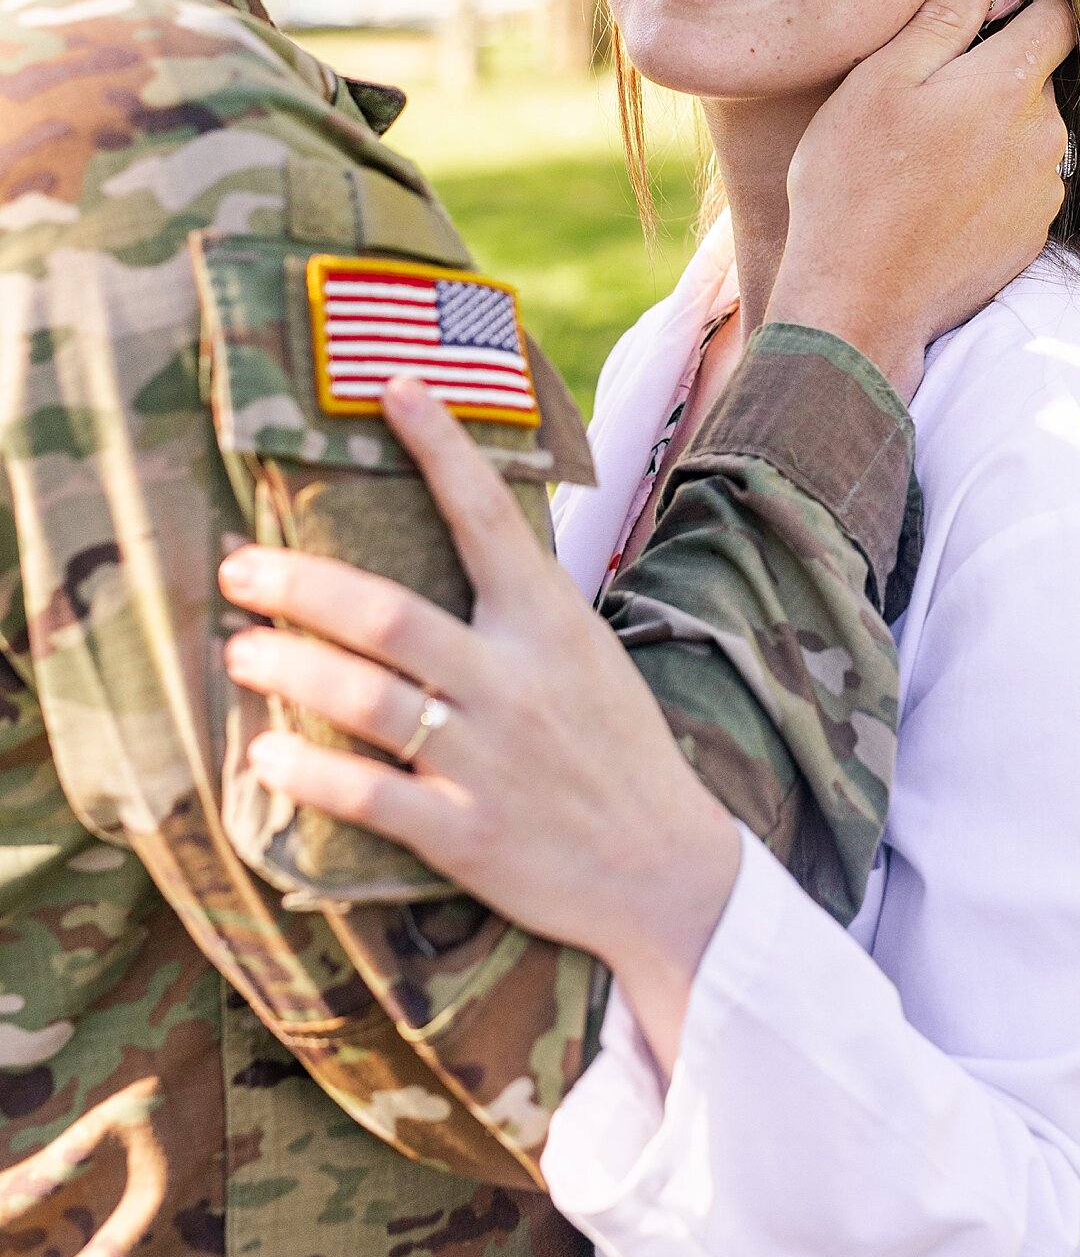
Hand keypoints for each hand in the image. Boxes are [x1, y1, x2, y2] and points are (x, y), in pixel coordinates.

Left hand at [219, 378, 740, 1072]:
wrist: (665, 869)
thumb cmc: (615, 745)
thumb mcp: (585, 651)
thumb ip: (521, 599)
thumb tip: (461, 524)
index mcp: (551, 621)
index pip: (486, 515)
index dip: (440, 447)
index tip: (394, 387)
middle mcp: (516, 680)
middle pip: (389, 614)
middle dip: (300, 583)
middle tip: (236, 565)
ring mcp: (490, 758)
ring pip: (367, 699)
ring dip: (289, 667)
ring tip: (238, 647)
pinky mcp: (468, 832)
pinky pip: (370, 795)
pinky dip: (311, 771)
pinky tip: (266, 753)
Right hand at [769, 0, 1074, 398]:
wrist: (860, 300)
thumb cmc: (854, 183)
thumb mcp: (880, 80)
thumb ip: (941, 16)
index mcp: (1012, 84)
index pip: (1064, 12)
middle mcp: (1045, 135)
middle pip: (1036, 73)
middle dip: (995, 64)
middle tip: (927, 81)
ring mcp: (1043, 191)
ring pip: (1027, 130)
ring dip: (990, 124)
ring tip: (922, 149)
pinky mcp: (1030, 236)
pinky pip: (1019, 183)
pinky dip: (988, 177)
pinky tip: (934, 193)